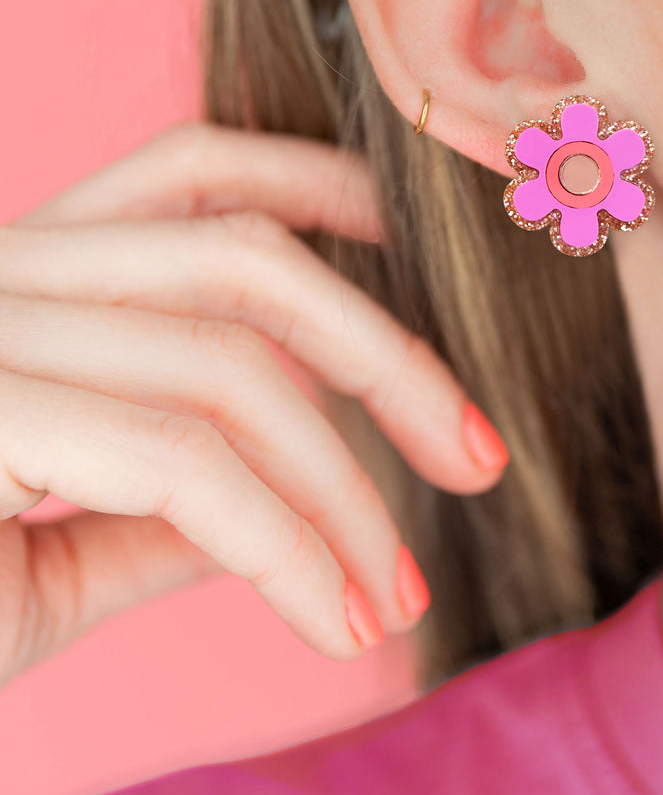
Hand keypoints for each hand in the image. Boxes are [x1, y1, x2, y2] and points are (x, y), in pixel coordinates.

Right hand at [0, 120, 508, 688]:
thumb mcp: (49, 553)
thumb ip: (169, 510)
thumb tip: (290, 506)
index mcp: (23, 280)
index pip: (194, 171)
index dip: (321, 182)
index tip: (417, 241)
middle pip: (244, 261)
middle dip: (390, 356)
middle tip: (484, 458)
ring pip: (226, 366)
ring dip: (345, 489)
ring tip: (402, 595)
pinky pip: (176, 464)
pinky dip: (283, 547)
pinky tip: (336, 622)